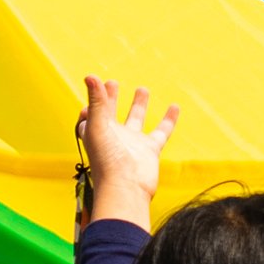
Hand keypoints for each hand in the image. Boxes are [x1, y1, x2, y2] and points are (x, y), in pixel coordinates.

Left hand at [79, 75, 179, 227]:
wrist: (126, 188)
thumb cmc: (107, 160)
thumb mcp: (98, 125)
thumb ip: (96, 101)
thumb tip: (90, 76)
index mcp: (96, 131)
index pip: (89, 115)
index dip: (89, 104)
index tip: (93, 88)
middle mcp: (113, 136)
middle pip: (111, 113)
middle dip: (110, 98)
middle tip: (113, 82)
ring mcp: (132, 143)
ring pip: (136, 119)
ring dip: (139, 105)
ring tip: (142, 89)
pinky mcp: (150, 150)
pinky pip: (161, 131)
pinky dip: (168, 119)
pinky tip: (174, 106)